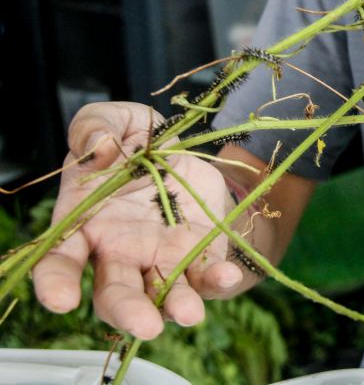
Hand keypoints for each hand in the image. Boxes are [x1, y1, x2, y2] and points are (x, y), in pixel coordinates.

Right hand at [32, 102, 244, 338]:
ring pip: (161, 296)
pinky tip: (227, 276)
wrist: (187, 151)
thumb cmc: (138, 143)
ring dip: (175, 308)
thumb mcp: (116, 119)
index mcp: (86, 224)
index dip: (56, 283)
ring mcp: (159, 260)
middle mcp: (119, 252)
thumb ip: (95, 125)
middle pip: (114, 293)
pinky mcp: (197, 258)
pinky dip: (216, 282)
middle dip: (128, 311)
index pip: (60, 261)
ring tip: (191, 314)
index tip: (61, 301)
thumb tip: (100, 148)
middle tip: (145, 325)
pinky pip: (205, 278)